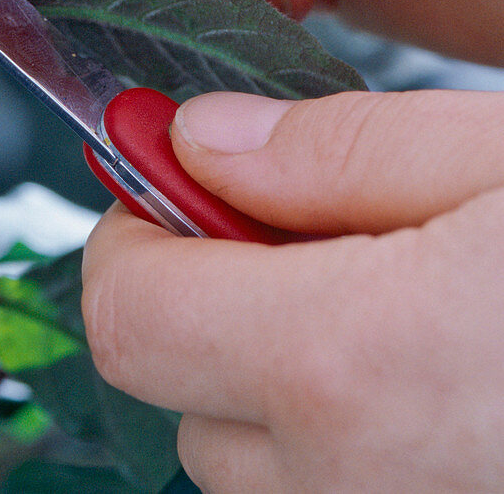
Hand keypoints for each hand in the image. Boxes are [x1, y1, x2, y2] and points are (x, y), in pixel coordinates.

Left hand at [81, 88, 503, 491]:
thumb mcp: (501, 156)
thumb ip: (339, 150)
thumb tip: (205, 140)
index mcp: (346, 365)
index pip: (130, 314)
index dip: (133, 230)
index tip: (170, 174)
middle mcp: (349, 486)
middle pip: (179, 394)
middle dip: (209, 298)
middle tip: (307, 227)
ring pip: (252, 459)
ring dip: (277, 373)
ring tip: (387, 299)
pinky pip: (326, 485)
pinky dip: (338, 424)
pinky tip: (423, 361)